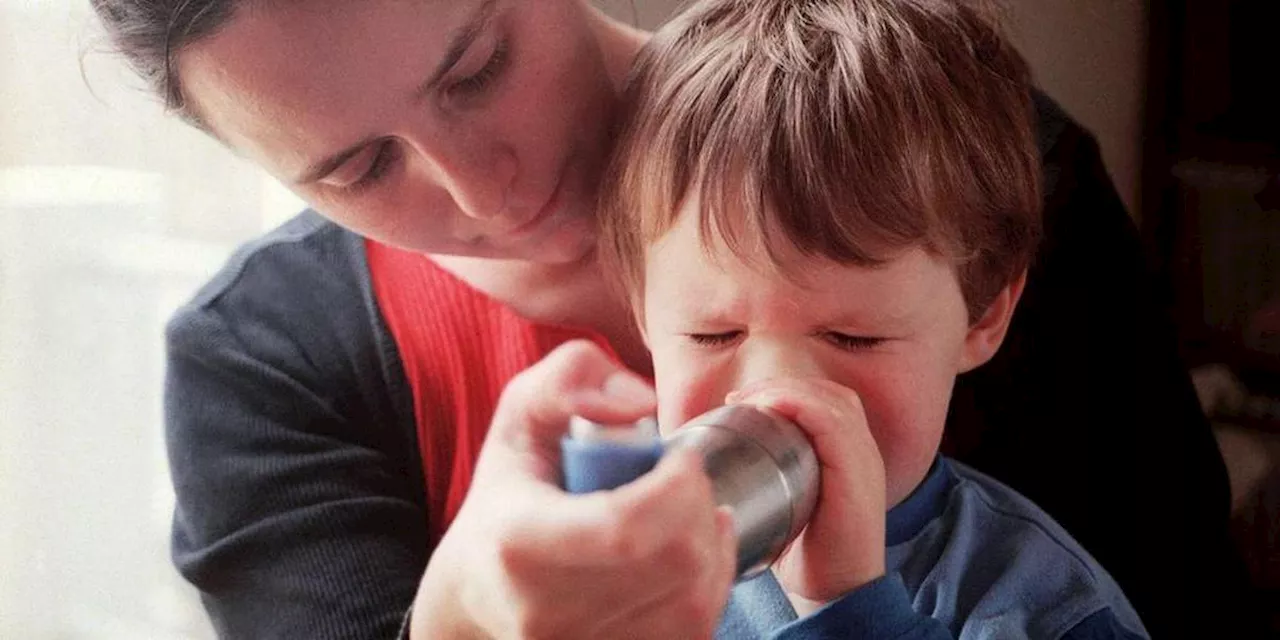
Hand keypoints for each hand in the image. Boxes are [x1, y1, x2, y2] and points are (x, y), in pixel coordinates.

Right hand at [411, 340, 737, 639]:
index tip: (682, 459)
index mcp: (518, 543)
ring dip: (710, 547)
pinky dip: (708, 587)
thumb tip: (638, 402)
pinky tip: (690, 556)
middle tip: (684, 483)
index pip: (627, 529)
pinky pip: (695, 631)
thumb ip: (571, 378)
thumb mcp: (519, 417)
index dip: (679, 487)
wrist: (478, 595)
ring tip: (686, 516)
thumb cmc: (508, 499)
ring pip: (695, 601)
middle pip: (676, 563)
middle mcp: (546, 614)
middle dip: (699, 508)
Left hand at [729, 378, 886, 613]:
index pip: (826, 400)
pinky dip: (799, 406)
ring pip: (830, 400)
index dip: (786, 389)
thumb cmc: (808, 554)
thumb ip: (776, 477)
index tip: (742, 400)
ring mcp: (864, 461)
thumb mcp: (792, 504)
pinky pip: (832, 423)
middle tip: (740, 397)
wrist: (838, 593)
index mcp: (852, 455)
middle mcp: (864, 451)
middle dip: (781, 385)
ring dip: (785, 391)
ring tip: (748, 400)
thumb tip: (723, 462)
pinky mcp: (856, 475)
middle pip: (828, 392)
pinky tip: (769, 407)